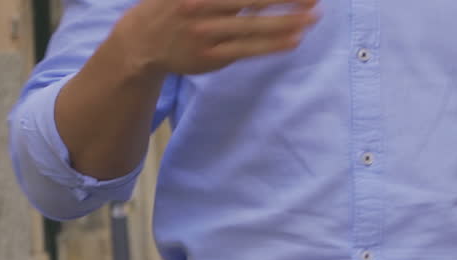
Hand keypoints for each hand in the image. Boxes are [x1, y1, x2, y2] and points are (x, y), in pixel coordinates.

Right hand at [117, 0, 319, 76]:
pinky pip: (249, 50)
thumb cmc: (174, 6)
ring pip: (254, 26)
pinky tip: (294, 39)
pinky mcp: (213, 56)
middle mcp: (202, 6)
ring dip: (287, 20)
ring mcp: (208, 32)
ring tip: (314, 15)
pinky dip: (272, 45)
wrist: (142, 41)